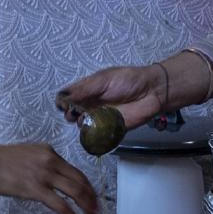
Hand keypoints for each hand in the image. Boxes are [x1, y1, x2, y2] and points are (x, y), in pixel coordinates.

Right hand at [0, 139, 98, 213]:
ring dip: (86, 206)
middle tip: (96, 208)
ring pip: (75, 191)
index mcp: (49, 152)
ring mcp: (45, 175)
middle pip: (80, 180)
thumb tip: (49, 176)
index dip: (86, 184)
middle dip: (91, 196)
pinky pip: (61, 205)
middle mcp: (51, 161)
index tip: (90, 195)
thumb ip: (41, 162)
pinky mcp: (36, 190)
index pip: (74, 170)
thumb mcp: (27, 153)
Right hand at [56, 61, 181, 130]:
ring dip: (79, 122)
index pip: (68, 96)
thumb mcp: (103, 79)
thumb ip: (84, 89)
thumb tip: (63, 97)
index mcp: (88, 89)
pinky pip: (95, 134)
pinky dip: (90, 132)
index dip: (62, 100)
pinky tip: (92, 127)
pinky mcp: (108, 128)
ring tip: (85, 118)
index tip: (63, 103)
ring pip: (81, 123)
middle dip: (69, 112)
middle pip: (71, 111)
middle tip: (74, 112)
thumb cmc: (127, 80)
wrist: (150, 92)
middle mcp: (91, 104)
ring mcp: (99, 117)